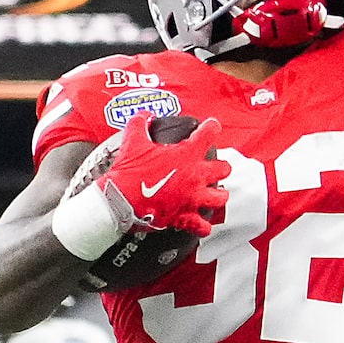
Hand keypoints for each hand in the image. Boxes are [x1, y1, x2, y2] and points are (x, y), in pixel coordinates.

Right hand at [94, 114, 228, 239]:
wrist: (120, 200)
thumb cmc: (129, 172)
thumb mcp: (133, 140)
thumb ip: (140, 123)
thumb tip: (144, 116)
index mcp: (187, 155)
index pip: (208, 134)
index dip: (212, 127)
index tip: (212, 126)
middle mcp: (195, 176)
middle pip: (222, 169)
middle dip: (221, 167)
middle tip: (217, 166)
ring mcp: (192, 198)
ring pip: (219, 198)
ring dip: (219, 195)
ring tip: (217, 194)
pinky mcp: (183, 217)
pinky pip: (201, 226)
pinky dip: (203, 226)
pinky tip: (204, 226)